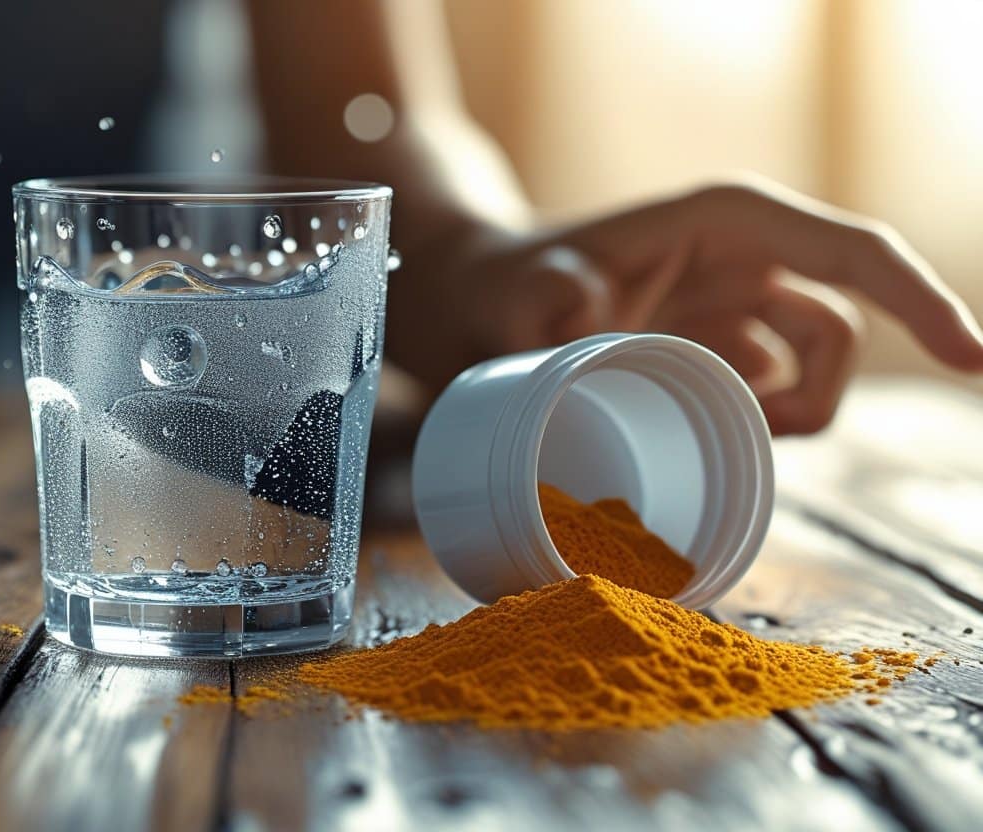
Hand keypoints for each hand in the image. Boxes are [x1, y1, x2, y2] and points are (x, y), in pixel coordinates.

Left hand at [391, 180, 982, 433]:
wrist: (480, 306)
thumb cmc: (505, 283)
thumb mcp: (515, 290)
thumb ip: (543, 303)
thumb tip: (587, 324)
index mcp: (725, 224)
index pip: (850, 253)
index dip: (920, 300)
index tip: (970, 359)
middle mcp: (746, 263)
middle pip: (843, 330)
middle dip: (818, 396)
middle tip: (747, 438)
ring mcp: (737, 310)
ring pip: (815, 372)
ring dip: (784, 421)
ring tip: (705, 440)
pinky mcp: (718, 353)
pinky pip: (773, 399)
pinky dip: (756, 430)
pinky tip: (701, 441)